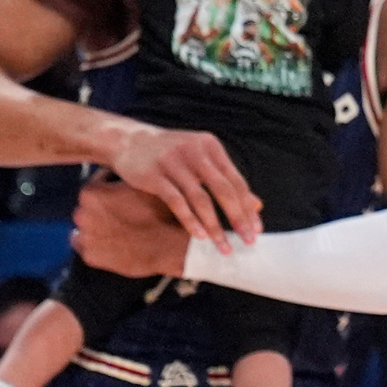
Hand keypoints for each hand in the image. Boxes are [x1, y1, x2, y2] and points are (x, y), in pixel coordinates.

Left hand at [71, 179, 191, 276]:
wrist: (175, 245)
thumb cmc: (163, 210)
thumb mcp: (146, 182)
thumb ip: (127, 175)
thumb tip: (124, 167)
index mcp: (90, 192)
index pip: (98, 183)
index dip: (115, 186)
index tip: (128, 191)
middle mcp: (81, 214)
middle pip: (90, 207)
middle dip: (106, 207)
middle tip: (128, 210)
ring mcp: (85, 237)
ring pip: (88, 228)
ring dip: (101, 226)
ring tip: (125, 227)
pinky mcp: (91, 257)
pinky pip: (91, 248)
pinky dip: (102, 245)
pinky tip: (121, 242)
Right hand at [106, 122, 260, 246]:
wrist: (129, 141)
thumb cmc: (171, 155)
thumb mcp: (201, 159)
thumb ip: (226, 180)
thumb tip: (257, 205)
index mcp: (211, 147)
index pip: (236, 180)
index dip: (247, 206)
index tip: (256, 229)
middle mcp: (195, 152)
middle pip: (223, 189)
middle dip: (238, 218)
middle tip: (247, 240)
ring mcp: (174, 162)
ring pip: (200, 199)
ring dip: (214, 225)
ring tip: (223, 245)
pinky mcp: (154, 175)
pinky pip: (176, 202)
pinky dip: (190, 220)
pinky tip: (199, 236)